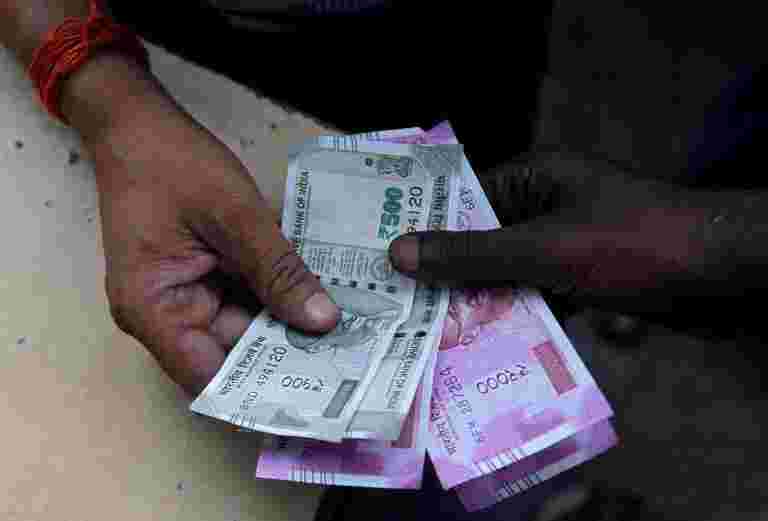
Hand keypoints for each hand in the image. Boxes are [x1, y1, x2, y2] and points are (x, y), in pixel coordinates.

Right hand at [77, 60, 338, 395]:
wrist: (140, 126)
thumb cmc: (173, 165)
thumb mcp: (234, 215)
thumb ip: (278, 269)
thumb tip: (321, 322)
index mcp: (153, 310)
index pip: (209, 377)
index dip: (260, 393)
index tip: (316, 397)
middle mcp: (168, 315)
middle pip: (233, 356)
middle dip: (288, 358)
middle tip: (350, 362)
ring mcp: (188, 298)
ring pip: (246, 330)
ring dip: (289, 328)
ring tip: (348, 337)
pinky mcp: (207, 280)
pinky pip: (247, 301)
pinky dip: (279, 300)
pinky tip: (323, 301)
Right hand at [389, 150, 738, 316]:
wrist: (723, 274)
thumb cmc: (633, 243)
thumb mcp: (544, 248)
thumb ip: (472, 254)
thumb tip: (399, 253)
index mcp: (533, 178)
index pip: (462, 200)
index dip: (423, 230)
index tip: (380, 261)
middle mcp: (544, 206)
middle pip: (481, 241)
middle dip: (448, 276)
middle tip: (395, 309)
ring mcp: (563, 245)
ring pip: (505, 274)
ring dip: (478, 303)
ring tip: (426, 335)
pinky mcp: (581, 279)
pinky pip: (534, 296)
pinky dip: (514, 318)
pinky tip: (480, 348)